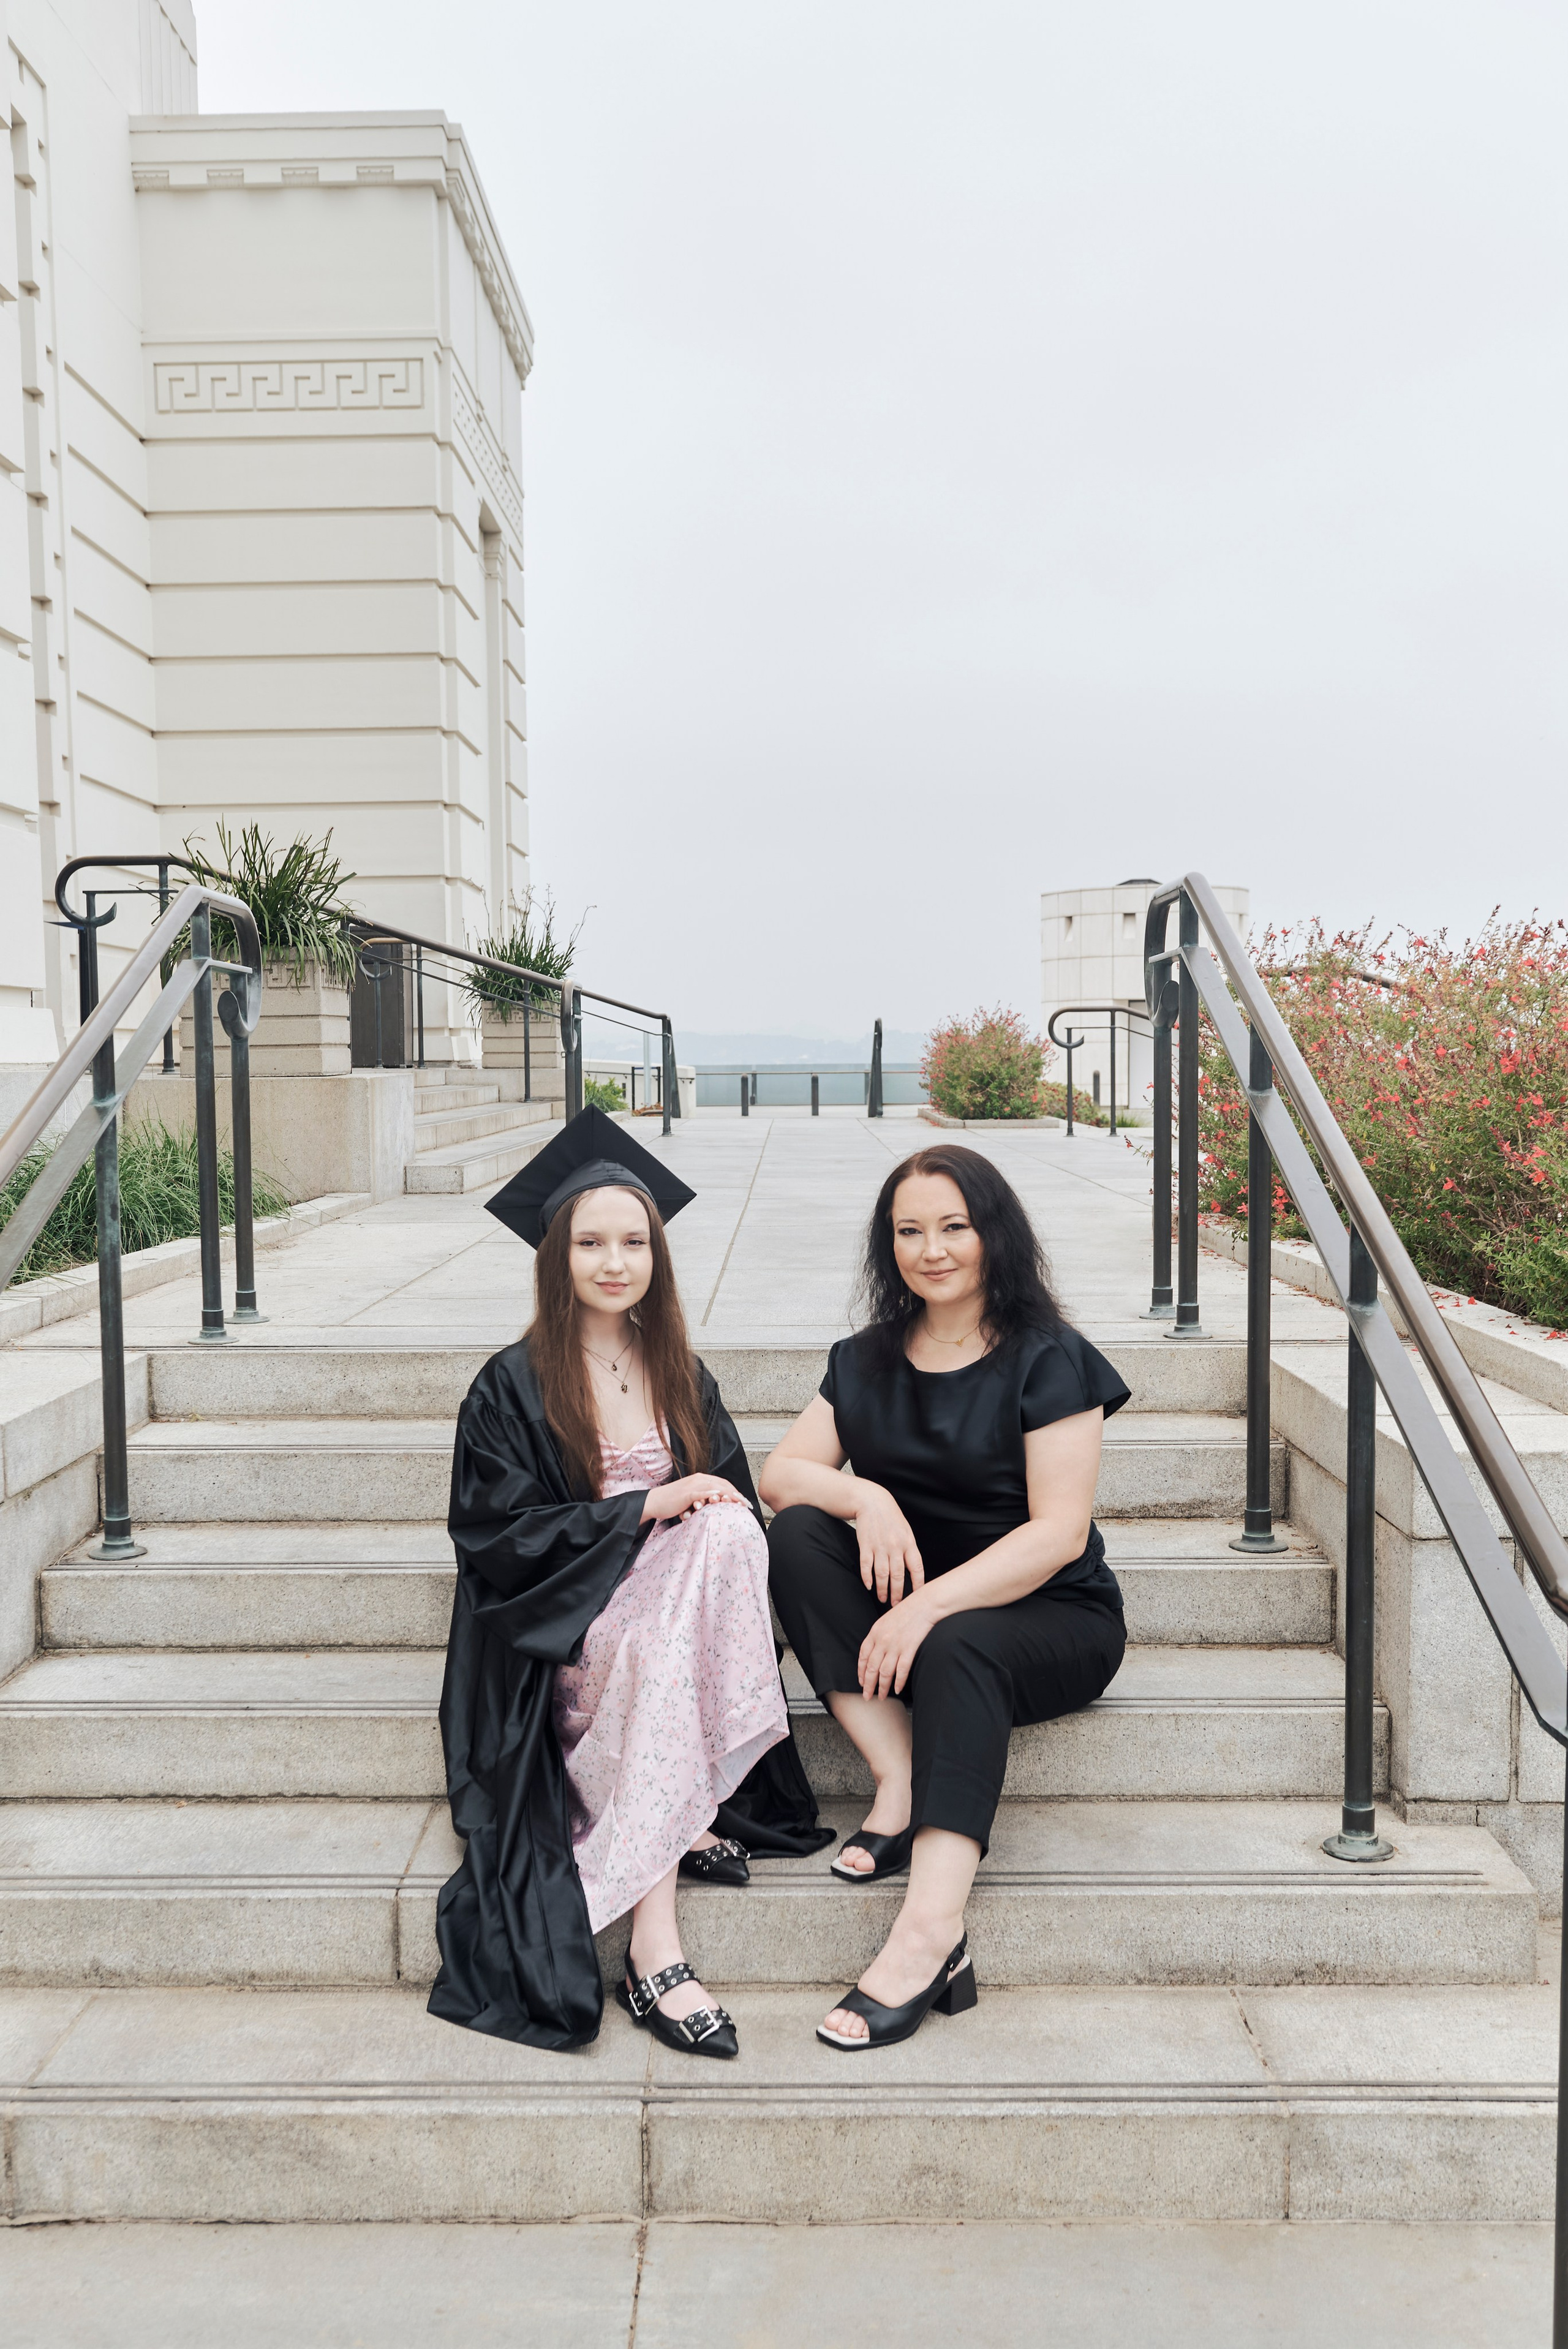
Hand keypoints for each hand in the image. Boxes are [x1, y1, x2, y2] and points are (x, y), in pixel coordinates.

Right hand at [642, 1475, 748, 1523]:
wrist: (655, 1502)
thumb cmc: (672, 1502)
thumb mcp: (691, 1499)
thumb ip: (703, 1499)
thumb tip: (715, 1505)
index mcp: (700, 1479)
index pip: (722, 1483)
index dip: (734, 1492)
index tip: (743, 1501)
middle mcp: (698, 1479)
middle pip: (722, 1484)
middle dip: (736, 1494)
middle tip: (746, 1504)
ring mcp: (692, 1485)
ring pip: (715, 1487)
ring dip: (728, 1495)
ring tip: (738, 1503)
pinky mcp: (686, 1493)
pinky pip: (701, 1492)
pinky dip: (711, 1494)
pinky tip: (719, 1498)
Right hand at [851, 1484, 924, 1603]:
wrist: (872, 1502)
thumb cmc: (891, 1518)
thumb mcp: (906, 1532)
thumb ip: (909, 1550)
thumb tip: (913, 1572)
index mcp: (909, 1543)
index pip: (917, 1568)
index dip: (918, 1585)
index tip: (918, 1597)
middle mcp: (895, 1546)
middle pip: (898, 1576)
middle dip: (898, 1593)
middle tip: (896, 1605)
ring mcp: (879, 1546)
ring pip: (882, 1574)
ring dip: (882, 1589)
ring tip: (883, 1599)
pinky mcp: (865, 1545)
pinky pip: (866, 1566)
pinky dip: (867, 1578)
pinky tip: (868, 1586)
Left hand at [857, 1590, 936, 1698]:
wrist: (925, 1604)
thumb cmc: (908, 1610)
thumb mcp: (886, 1619)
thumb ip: (879, 1635)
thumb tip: (876, 1650)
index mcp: (875, 1632)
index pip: (863, 1656)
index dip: (861, 1671)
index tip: (861, 1682)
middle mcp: (883, 1640)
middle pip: (871, 1668)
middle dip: (868, 1685)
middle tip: (867, 1696)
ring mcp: (896, 1645)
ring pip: (885, 1672)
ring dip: (882, 1687)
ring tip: (881, 1697)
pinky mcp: (909, 1649)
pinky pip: (901, 1670)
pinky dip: (898, 1682)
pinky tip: (897, 1689)